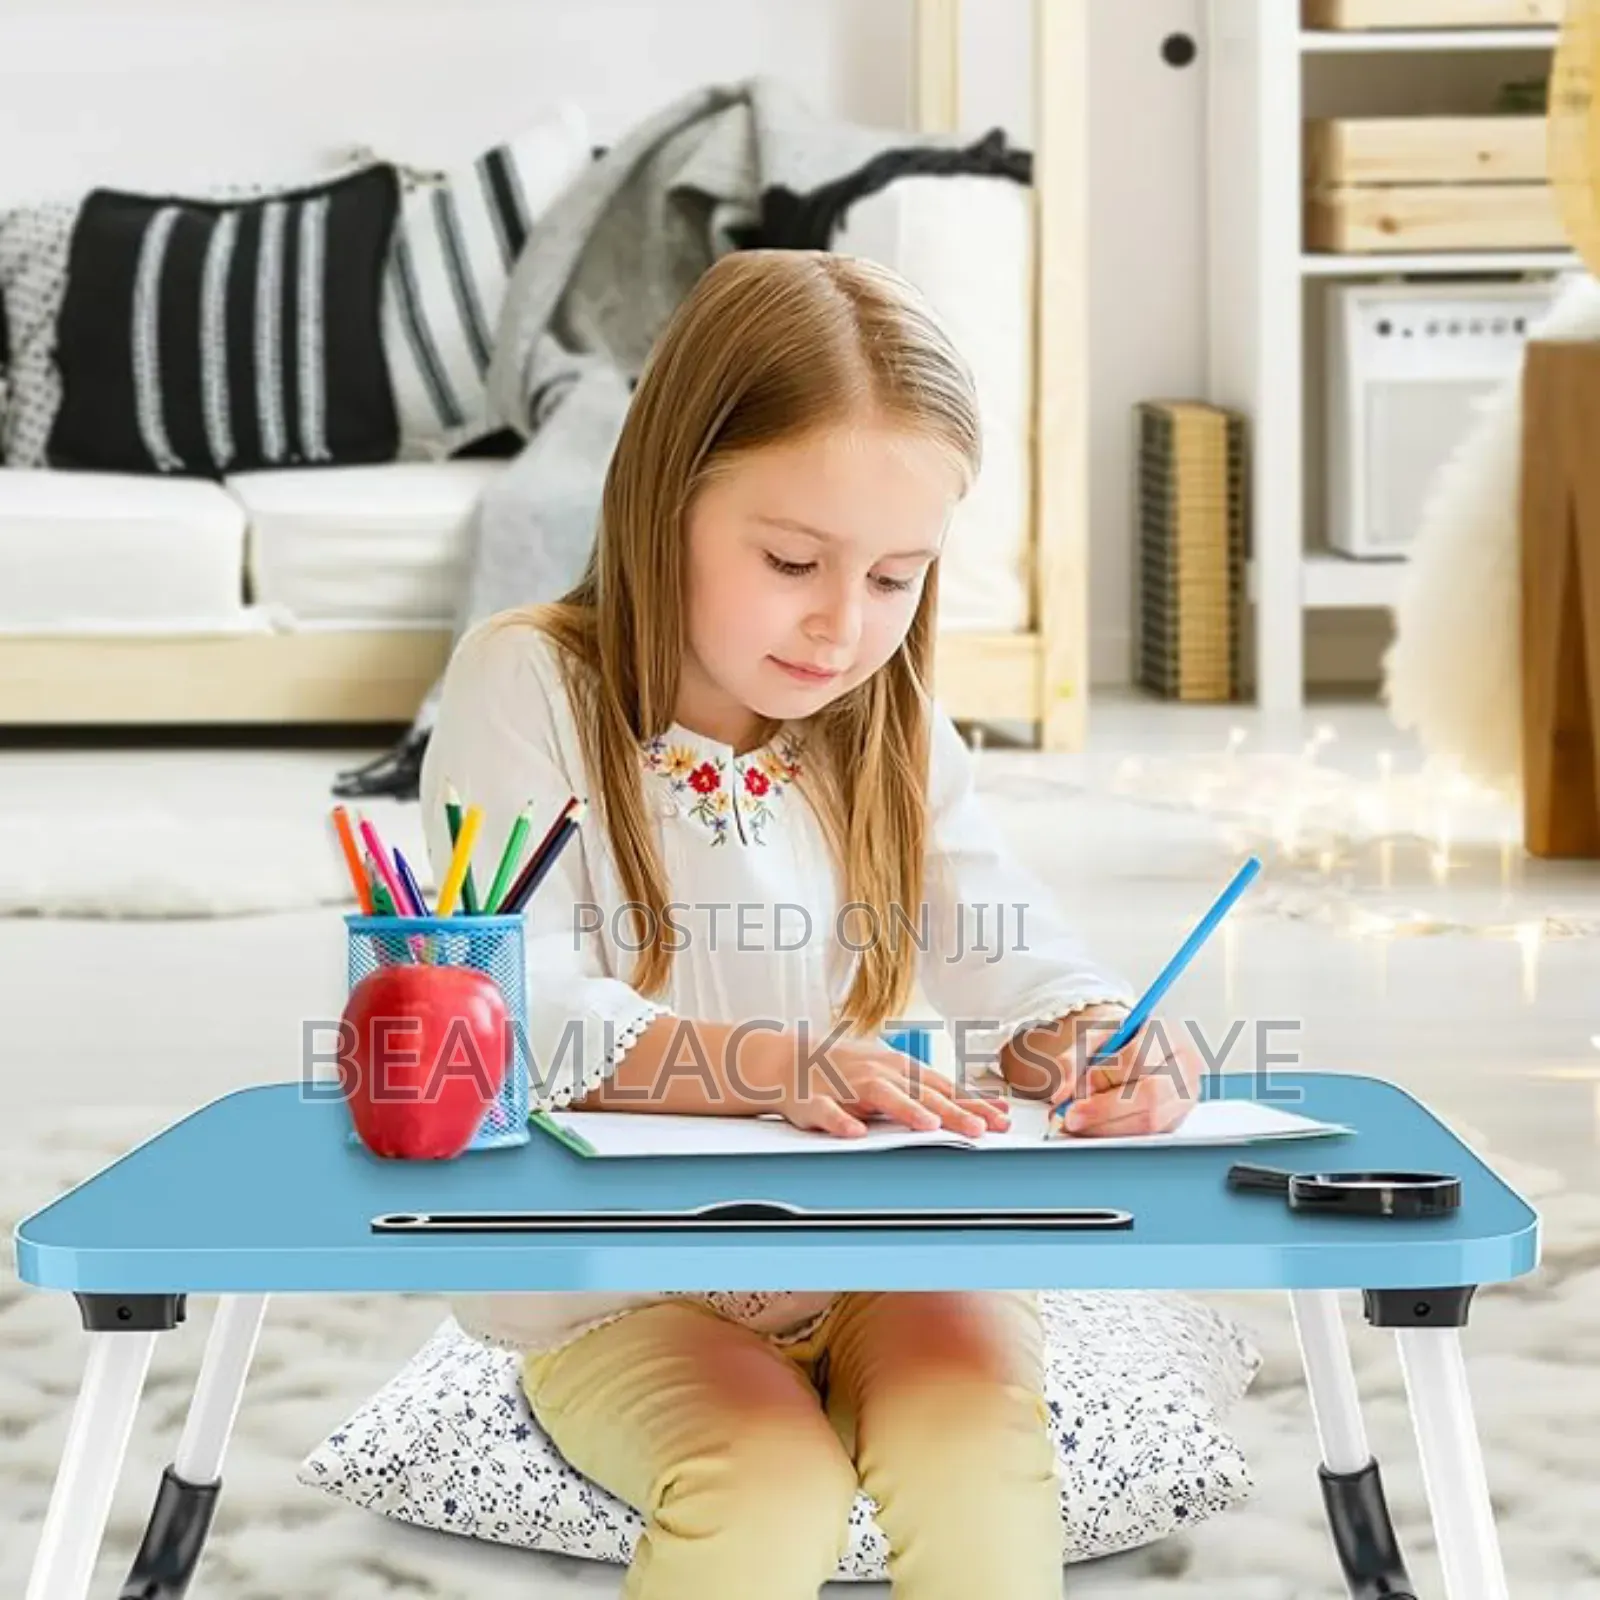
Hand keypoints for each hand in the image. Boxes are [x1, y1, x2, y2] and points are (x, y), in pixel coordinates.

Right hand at [759, 1032, 1012, 1140]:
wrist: (787, 1060)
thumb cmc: (847, 1070)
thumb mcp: (892, 1073)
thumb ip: (929, 1091)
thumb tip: (978, 1106)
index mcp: (899, 1069)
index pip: (943, 1087)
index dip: (973, 1103)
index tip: (1002, 1119)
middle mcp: (878, 1073)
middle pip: (920, 1093)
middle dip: (952, 1111)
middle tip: (981, 1129)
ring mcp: (847, 1085)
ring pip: (880, 1097)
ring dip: (905, 1109)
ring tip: (928, 1125)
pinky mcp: (815, 1100)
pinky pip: (829, 1112)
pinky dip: (841, 1121)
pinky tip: (854, 1134)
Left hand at [1049, 1014, 1203, 1137]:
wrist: (1143, 1050)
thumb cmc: (1118, 1043)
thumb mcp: (1093, 1038)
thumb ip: (1072, 1059)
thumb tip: (1060, 1094)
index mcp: (1167, 1033)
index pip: (1139, 1059)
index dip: (1106, 1077)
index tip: (1079, 1089)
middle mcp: (1186, 1064)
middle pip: (1150, 1094)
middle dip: (1106, 1110)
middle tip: (1072, 1117)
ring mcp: (1187, 1095)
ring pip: (1152, 1120)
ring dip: (1110, 1128)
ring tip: (1079, 1126)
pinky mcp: (1179, 1119)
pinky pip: (1150, 1136)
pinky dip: (1118, 1135)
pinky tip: (1095, 1131)